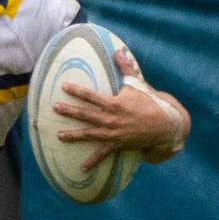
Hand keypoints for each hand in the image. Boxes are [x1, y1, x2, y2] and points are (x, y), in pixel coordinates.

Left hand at [53, 49, 183, 168]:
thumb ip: (126, 68)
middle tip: (54, 108)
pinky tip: (82, 168)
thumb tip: (119, 51)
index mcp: (114, 103)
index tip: (63, 87)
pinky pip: (102, 154)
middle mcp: (110, 119)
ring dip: (73, 135)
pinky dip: (92, 162)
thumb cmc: (149, 103)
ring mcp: (112, 133)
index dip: (77, 91)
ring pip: (89, 134)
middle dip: (69, 111)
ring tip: (58, 136)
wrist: (164, 125)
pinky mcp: (117, 145)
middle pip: (85, 114)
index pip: (91, 96)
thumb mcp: (137, 84)